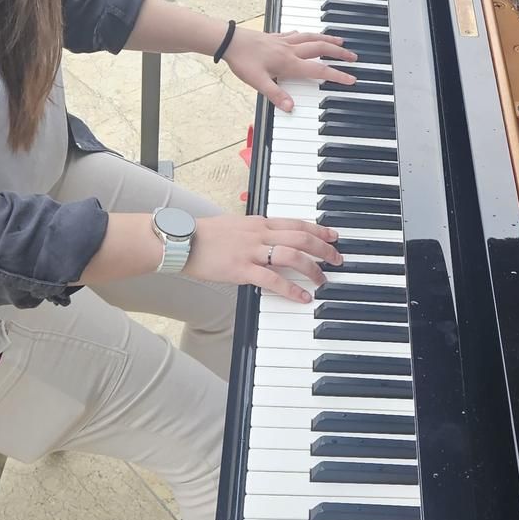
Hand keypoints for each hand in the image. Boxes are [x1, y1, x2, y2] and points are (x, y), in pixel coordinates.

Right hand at [183, 214, 342, 302]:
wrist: (182, 240)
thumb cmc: (205, 235)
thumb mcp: (235, 225)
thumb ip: (255, 232)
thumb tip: (270, 238)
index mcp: (259, 222)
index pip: (296, 222)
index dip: (318, 229)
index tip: (333, 236)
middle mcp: (259, 233)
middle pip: (301, 236)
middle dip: (323, 248)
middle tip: (337, 258)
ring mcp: (251, 250)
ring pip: (292, 255)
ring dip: (312, 268)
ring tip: (323, 279)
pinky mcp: (241, 269)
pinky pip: (273, 279)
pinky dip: (291, 289)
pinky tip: (302, 297)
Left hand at [223, 29, 357, 112]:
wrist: (229, 40)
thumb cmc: (242, 60)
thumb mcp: (258, 82)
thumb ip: (276, 95)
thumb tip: (290, 107)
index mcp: (289, 63)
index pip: (318, 71)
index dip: (337, 75)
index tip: (351, 78)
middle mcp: (290, 50)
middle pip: (321, 49)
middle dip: (339, 53)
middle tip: (353, 57)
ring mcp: (284, 41)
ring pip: (312, 38)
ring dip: (327, 40)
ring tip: (339, 41)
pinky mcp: (276, 37)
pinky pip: (297, 34)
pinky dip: (307, 34)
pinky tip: (307, 34)